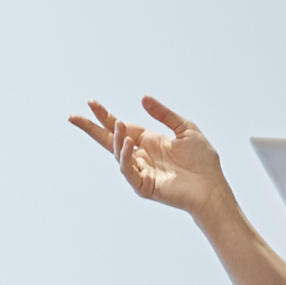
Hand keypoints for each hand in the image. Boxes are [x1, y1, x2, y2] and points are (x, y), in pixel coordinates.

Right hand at [72, 96, 232, 220]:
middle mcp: (141, 155)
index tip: (91, 103)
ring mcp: (141, 170)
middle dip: (91, 128)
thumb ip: (164, 114)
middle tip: (74, 117)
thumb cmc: (203, 161)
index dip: (106, 116)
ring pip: (118, 153)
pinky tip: (128, 144)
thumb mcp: (185, 128)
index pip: (121, 126)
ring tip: (118, 124)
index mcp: (149, 141)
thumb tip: (143, 98)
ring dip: (115, 138)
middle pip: (109, 140)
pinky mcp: (143, 185)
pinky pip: (128, 170)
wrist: (212, 186)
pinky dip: (125, 157)